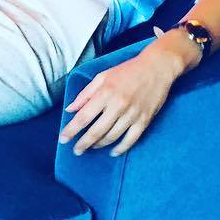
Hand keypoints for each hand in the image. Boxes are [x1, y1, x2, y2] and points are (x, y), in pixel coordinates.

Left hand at [59, 38, 193, 156]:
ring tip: (92, 146)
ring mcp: (132, 114)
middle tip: (76, 150)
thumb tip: (70, 110)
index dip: (71, 130)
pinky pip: (131, 139)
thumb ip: (85, 94)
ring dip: (99, 145)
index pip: (83, 117)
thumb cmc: (127, 70)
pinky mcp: (144, 120)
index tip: (63, 139)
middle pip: (96, 131)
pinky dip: (121, 148)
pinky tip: (112, 152)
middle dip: (83, 143)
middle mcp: (118, 105)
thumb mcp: (102, 76)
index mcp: (105, 93)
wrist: (157, 67)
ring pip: (112, 137)